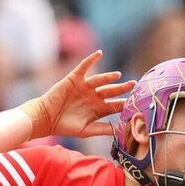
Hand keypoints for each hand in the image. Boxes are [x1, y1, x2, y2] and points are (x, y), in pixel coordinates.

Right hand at [20, 51, 134, 138]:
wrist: (46, 118)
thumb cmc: (65, 126)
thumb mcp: (86, 130)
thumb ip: (103, 129)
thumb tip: (120, 131)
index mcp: (99, 109)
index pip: (116, 105)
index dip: (126, 104)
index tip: (138, 103)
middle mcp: (94, 96)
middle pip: (112, 91)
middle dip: (123, 88)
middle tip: (135, 84)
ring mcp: (85, 87)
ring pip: (101, 80)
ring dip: (109, 77)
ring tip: (117, 75)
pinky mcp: (75, 79)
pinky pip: (84, 67)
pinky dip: (91, 59)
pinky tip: (99, 53)